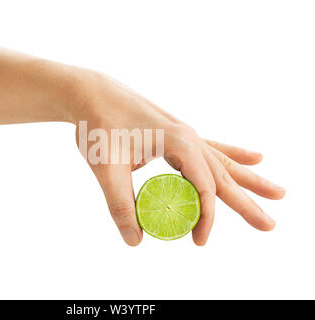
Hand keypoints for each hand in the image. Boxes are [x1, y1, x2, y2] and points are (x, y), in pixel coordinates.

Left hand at [71, 70, 285, 245]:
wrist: (91, 94)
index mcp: (178, 142)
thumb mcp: (106, 167)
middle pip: (223, 175)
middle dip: (248, 201)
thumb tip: (135, 241)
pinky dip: (232, 155)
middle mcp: (187, 137)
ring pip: (222, 162)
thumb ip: (120, 204)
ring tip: (277, 192)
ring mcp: (183, 134)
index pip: (204, 188)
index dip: (205, 217)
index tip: (198, 240)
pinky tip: (253, 157)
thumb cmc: (98, 124)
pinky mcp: (175, 136)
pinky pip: (210, 149)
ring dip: (247, 179)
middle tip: (271, 224)